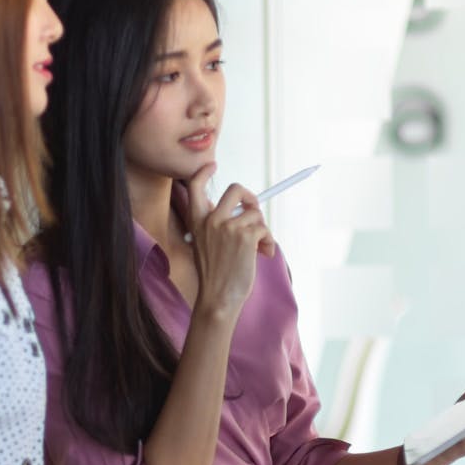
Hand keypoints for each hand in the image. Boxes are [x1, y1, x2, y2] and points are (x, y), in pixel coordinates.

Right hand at [181, 164, 275, 320]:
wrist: (217, 298)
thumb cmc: (215, 275)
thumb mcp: (206, 245)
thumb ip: (217, 226)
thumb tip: (245, 212)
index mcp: (197, 221)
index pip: (195, 186)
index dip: (204, 173)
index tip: (212, 166)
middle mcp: (210, 220)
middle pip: (236, 190)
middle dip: (251, 199)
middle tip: (254, 213)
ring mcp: (227, 226)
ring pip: (256, 214)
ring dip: (262, 229)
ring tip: (259, 248)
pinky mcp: (245, 236)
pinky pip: (265, 228)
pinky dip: (269, 241)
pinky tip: (264, 254)